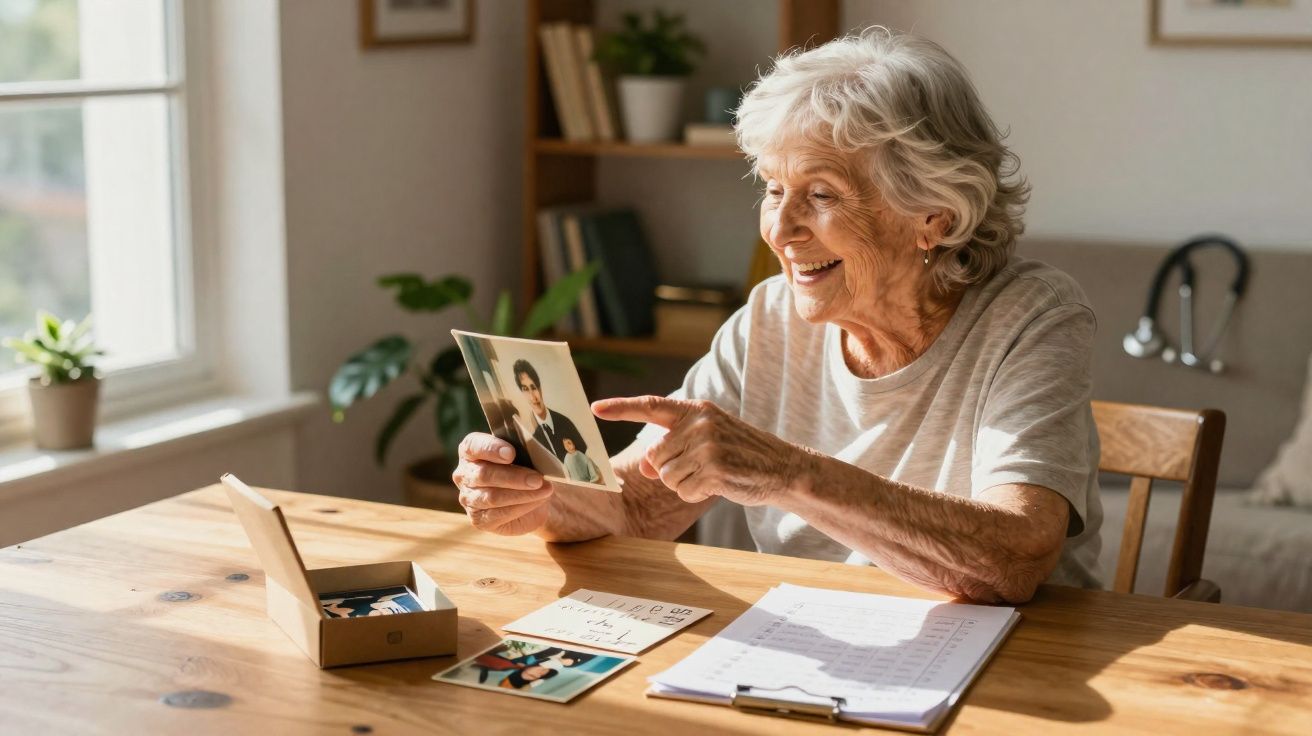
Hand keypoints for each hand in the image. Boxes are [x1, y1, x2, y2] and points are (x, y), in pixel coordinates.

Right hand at [451, 433, 553, 535]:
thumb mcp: (524, 454)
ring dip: (522, 494)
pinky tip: (537, 501)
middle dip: (514, 477)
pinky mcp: (479, 520)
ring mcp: (468, 499)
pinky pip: (499, 514)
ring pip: (492, 497)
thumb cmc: (525, 468)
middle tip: (538, 479)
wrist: (533, 496)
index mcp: (470, 451)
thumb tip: (536, 452)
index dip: (491, 448)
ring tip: (544, 490)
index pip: (473, 446)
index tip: (511, 453)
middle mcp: (464, 474)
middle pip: (484, 474)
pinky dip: (522, 507)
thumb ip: (523, 450)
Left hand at [592, 396, 812, 505]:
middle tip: (703, 467)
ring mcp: (707, 446)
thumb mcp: (706, 441)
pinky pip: (683, 491)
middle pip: (656, 456)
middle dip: (672, 469)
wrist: (782, 468)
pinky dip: (696, 494)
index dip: (620, 408)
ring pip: (666, 477)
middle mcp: (699, 423)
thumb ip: (673, 447)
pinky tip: (718, 485)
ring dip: (685, 483)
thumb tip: (646, 466)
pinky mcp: (714, 470)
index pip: (650, 406)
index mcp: (695, 410)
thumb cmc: (740, 455)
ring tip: (713, 474)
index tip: (594, 408)